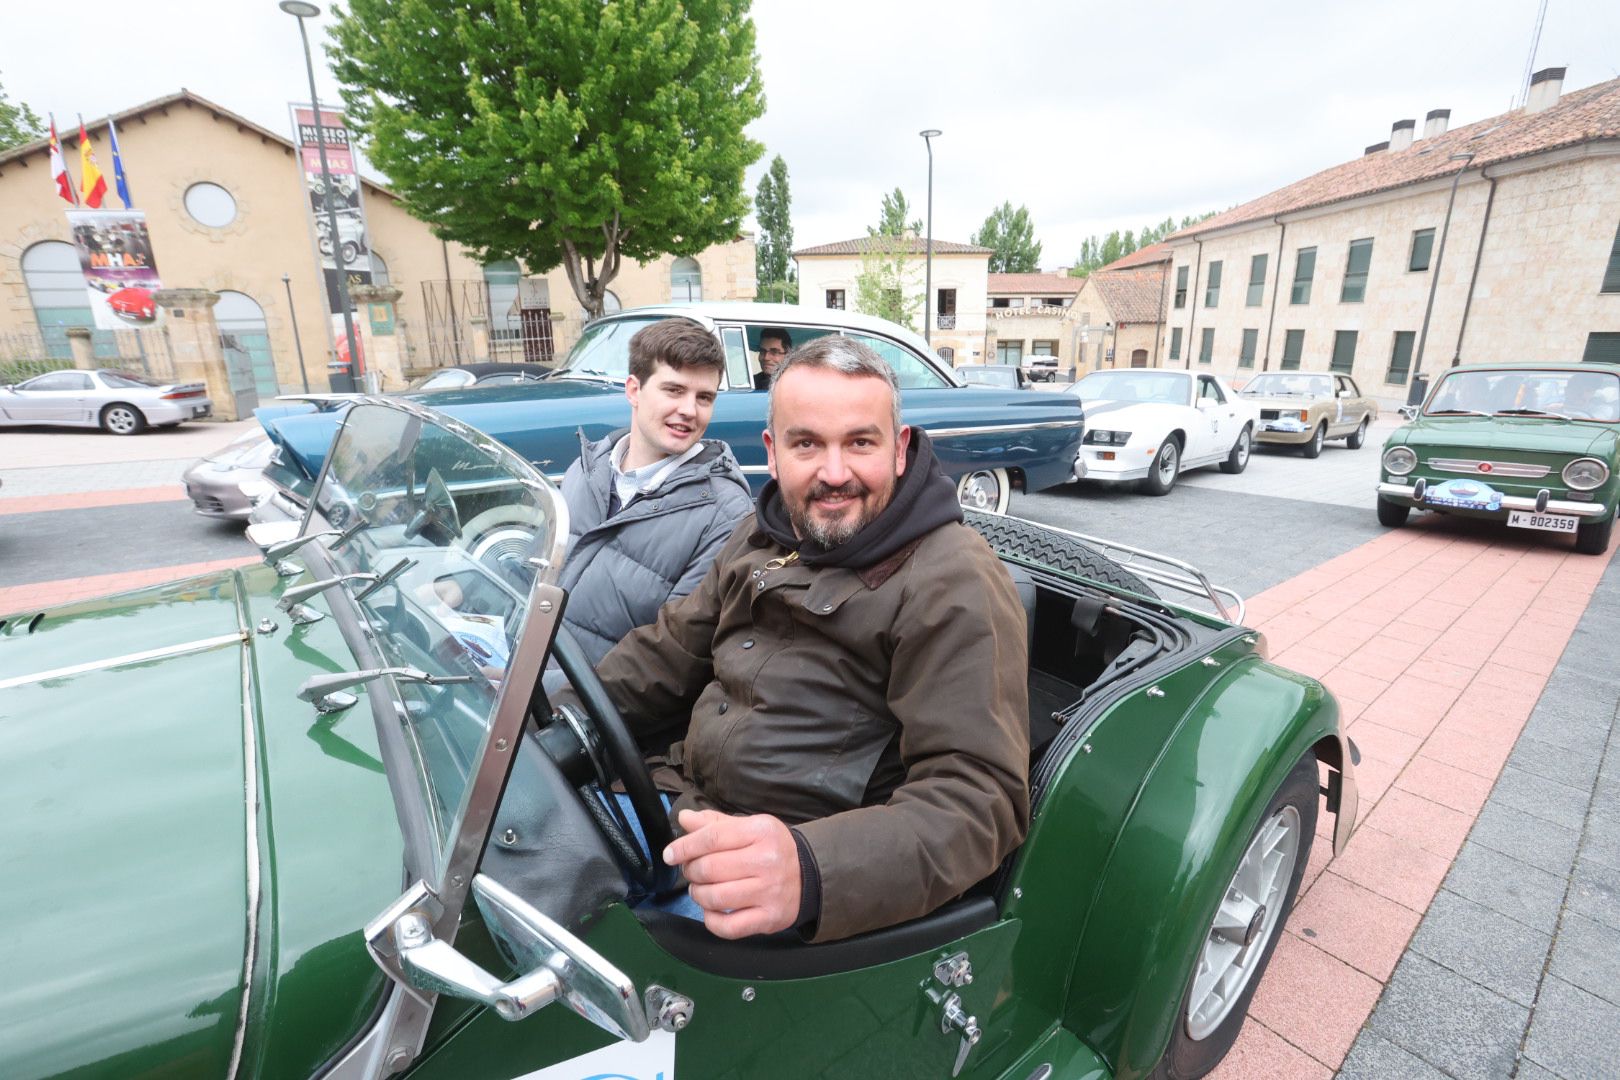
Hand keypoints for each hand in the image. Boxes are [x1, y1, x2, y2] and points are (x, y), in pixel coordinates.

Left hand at [663, 808, 800, 938]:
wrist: (812, 874)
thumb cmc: (773, 848)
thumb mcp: (750, 827)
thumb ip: (716, 824)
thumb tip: (684, 818)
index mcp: (760, 832)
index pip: (712, 838)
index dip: (685, 846)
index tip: (670, 855)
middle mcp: (766, 861)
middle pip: (710, 868)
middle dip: (691, 871)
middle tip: (691, 871)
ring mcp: (768, 892)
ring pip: (715, 898)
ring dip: (698, 894)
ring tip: (700, 889)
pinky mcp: (769, 919)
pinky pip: (728, 927)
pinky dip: (711, 921)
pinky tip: (711, 911)